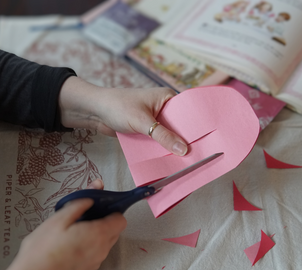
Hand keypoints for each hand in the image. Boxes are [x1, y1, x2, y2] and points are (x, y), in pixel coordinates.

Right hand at [7, 179, 126, 269]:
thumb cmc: (43, 249)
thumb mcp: (58, 219)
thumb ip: (78, 204)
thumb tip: (90, 198)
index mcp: (98, 234)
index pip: (120, 220)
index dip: (112, 210)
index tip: (102, 205)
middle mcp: (101, 249)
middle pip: (114, 230)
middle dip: (104, 220)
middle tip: (86, 214)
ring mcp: (96, 261)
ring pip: (106, 242)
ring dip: (97, 233)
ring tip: (77, 228)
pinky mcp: (89, 268)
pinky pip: (97, 252)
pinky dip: (90, 245)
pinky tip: (73, 242)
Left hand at [58, 76, 187, 155]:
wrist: (94, 111)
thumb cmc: (118, 107)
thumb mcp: (142, 122)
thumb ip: (163, 136)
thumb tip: (184, 150)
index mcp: (168, 97)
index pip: (189, 113)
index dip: (197, 127)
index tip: (207, 142)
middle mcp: (164, 108)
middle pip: (180, 127)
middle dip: (185, 141)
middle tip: (199, 157)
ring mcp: (155, 120)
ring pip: (169, 136)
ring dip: (172, 148)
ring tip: (187, 163)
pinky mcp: (146, 131)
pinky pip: (158, 142)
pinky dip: (161, 150)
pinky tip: (169, 162)